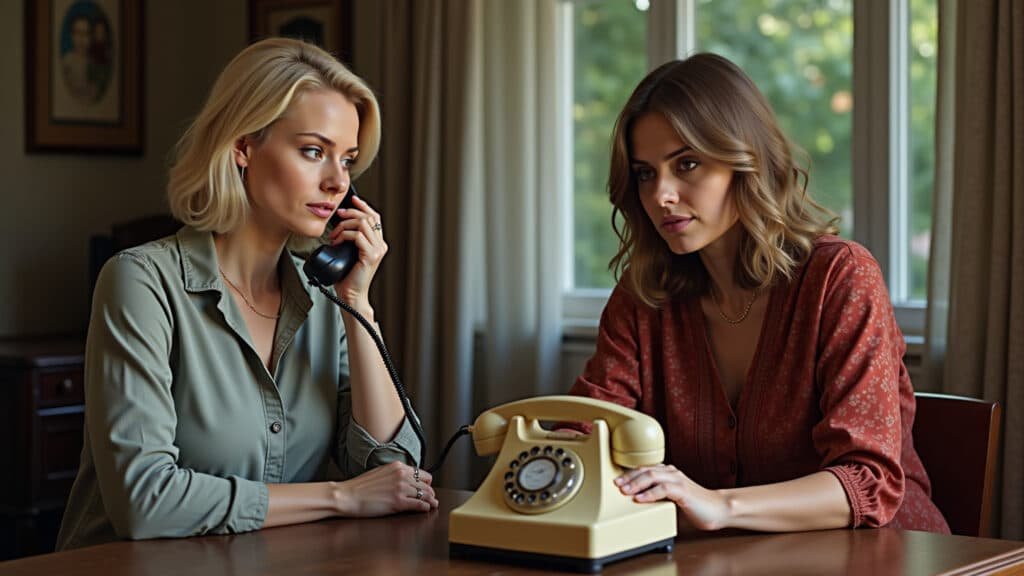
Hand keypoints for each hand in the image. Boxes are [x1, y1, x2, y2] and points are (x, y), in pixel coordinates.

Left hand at [328, 195, 387, 308]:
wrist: (350, 296)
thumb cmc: (346, 277)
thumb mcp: (348, 252)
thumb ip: (349, 239)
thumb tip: (340, 224)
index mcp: (377, 244)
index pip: (375, 218)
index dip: (364, 206)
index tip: (352, 200)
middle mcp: (380, 245)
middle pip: (369, 217)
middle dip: (351, 213)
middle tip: (338, 216)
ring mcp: (377, 251)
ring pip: (363, 224)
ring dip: (345, 225)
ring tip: (335, 235)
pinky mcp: (370, 256)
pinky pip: (358, 236)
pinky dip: (344, 235)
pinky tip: (337, 242)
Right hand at [335, 461, 438, 516]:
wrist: (347, 495)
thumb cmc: (359, 487)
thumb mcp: (380, 472)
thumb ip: (395, 474)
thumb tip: (405, 480)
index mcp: (397, 467)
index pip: (422, 473)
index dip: (426, 482)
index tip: (427, 487)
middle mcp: (402, 475)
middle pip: (426, 484)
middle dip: (430, 492)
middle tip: (432, 498)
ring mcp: (401, 488)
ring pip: (426, 494)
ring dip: (431, 500)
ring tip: (433, 504)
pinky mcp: (399, 502)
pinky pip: (419, 505)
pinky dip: (425, 507)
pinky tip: (425, 509)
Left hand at [616, 463, 730, 530]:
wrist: (718, 509)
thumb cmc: (695, 505)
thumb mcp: (672, 497)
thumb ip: (658, 493)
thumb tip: (638, 498)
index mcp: (668, 472)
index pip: (644, 468)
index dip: (629, 474)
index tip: (616, 481)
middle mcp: (672, 473)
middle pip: (645, 469)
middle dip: (629, 477)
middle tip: (616, 485)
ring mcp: (678, 480)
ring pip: (652, 476)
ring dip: (636, 483)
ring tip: (625, 491)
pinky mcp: (684, 492)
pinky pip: (664, 489)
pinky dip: (650, 493)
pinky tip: (640, 499)